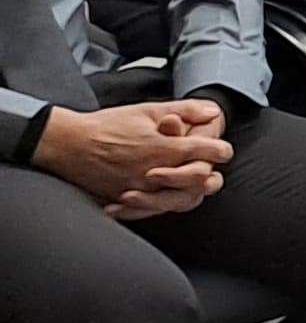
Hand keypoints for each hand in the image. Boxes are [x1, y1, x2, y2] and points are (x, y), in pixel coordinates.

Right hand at [32, 100, 230, 220]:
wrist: (68, 144)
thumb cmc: (107, 125)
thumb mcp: (147, 110)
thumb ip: (185, 110)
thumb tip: (214, 111)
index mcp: (164, 148)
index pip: (207, 153)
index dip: (220, 150)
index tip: (221, 149)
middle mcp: (155, 173)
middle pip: (200, 182)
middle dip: (209, 174)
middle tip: (210, 169)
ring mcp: (140, 190)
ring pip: (180, 201)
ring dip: (191, 192)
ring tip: (194, 185)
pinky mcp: (125, 201)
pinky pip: (153, 211)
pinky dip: (164, 205)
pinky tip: (167, 198)